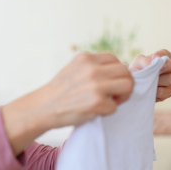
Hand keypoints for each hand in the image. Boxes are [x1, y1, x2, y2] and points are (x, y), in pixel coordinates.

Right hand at [1, 52, 133, 153]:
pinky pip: (115, 106)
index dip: (117, 72)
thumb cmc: (60, 92)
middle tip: (117, 95)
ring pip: (127, 86)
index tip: (111, 83)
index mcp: (86, 58)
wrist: (43, 108)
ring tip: (112, 102)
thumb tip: (117, 70)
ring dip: (123, 96)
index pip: (115, 59)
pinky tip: (97, 111)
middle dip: (125, 84)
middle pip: (125, 71)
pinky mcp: (96, 102)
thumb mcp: (74, 69)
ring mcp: (95, 85)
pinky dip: (108, 111)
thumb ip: (92, 67)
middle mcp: (91, 68)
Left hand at [129, 49, 170, 101]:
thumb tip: (154, 62)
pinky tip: (149, 88)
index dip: (170, 57)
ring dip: (158, 80)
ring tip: (148, 80)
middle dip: (170, 65)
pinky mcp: (168, 93)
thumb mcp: (138, 61)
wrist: (133, 84)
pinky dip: (154, 90)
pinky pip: (164, 92)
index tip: (154, 58)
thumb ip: (145, 60)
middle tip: (159, 68)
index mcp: (167, 59)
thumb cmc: (137, 69)